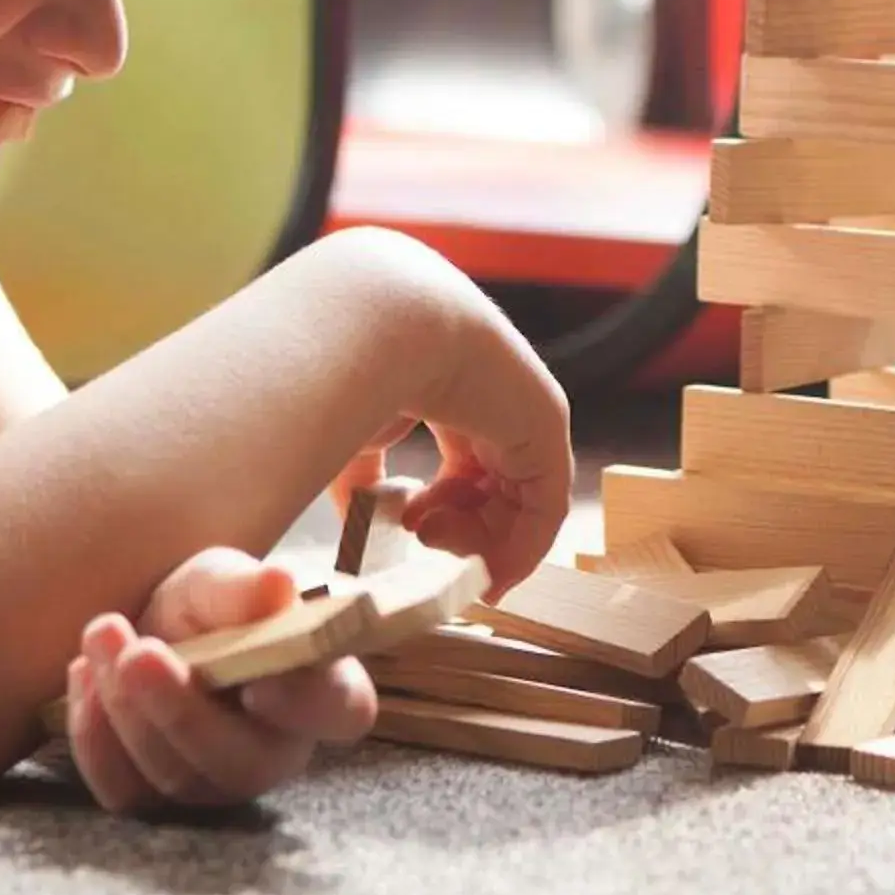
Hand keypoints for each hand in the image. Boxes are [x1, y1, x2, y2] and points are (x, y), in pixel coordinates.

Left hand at [61, 546, 374, 815]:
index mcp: (321, 689)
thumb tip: (277, 586)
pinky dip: (95, 734)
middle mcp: (276, 751)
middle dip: (182, 712)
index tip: (261, 684)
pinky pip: (123, 790)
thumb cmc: (207, 606)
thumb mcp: (222, 579)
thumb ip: (243, 588)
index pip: (341, 711)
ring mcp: (215, 783)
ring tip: (103, 635)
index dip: (306, 707)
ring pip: (176, 775)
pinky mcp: (156, 798)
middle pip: (243, 762)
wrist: (147, 629)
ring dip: (129, 708)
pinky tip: (85, 674)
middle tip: (140, 653)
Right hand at [335, 238, 575, 597]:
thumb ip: (365, 480)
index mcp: (453, 389)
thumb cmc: (349, 367)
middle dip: (460, 528)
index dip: (443, 509)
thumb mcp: (354, 434)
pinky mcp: (545, 423)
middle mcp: (497, 399)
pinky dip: (522, 549)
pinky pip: (546, 503)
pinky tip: (490, 576)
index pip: (467, 462)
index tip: (410, 538)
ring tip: (434, 541)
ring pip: (522, 501)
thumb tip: (368, 523)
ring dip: (481, 542)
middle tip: (422, 543)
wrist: (376, 318)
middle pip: (496, 486)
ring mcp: (525, 409)